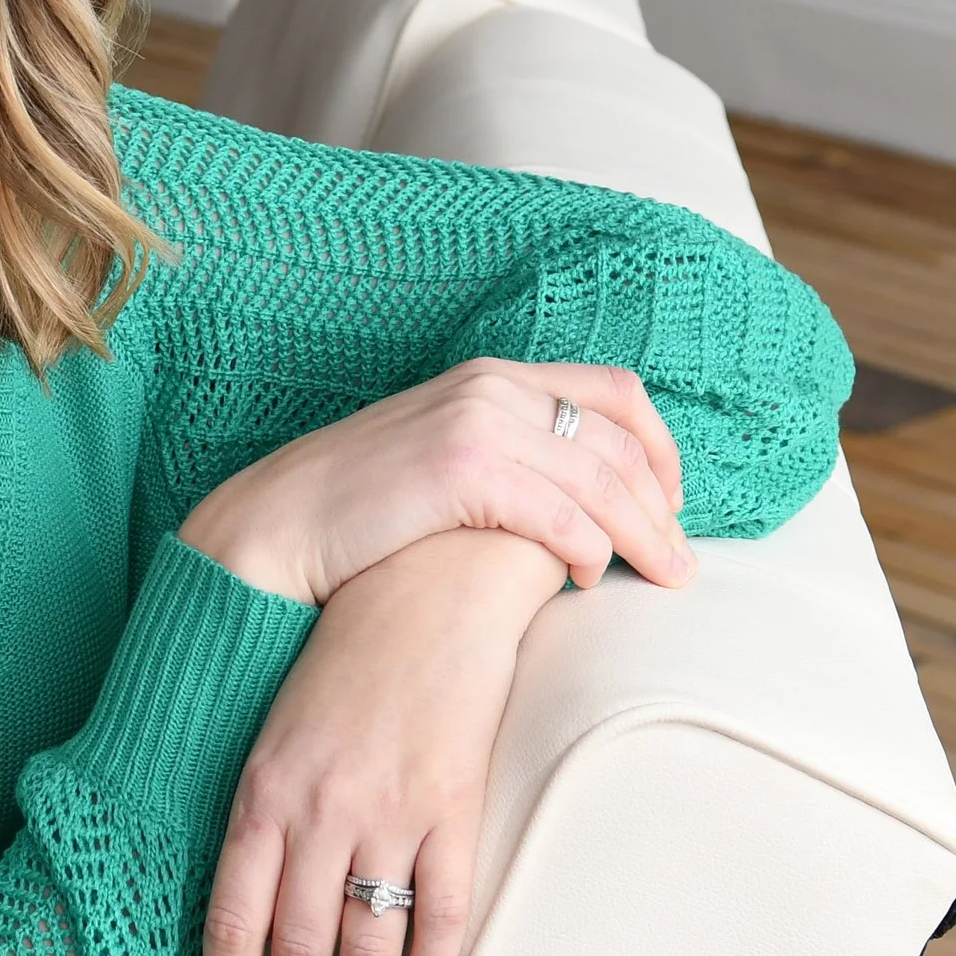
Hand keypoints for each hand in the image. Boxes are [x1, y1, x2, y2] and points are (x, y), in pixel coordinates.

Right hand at [177, 358, 690, 603]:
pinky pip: (559, 513)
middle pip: (622, 437)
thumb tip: (578, 497)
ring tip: (661, 579)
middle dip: (665, 505)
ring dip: (644, 535)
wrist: (275, 526)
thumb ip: (504, 455)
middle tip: (680, 562)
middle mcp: (491, 387)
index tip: (672, 505)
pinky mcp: (460, 470)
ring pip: (604, 478)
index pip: (617, 392)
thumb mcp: (440, 458)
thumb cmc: (357, 509)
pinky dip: (588, 549)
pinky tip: (583, 578)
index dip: (662, 450)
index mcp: (491, 376)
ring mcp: (475, 423)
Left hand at [199, 529, 565, 955]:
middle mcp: (319, 811)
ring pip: (367, 948)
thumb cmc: (342, 658)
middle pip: (299, 950)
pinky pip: (439, 915)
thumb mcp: (276, 729)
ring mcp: (389, 814)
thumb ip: (262, 810)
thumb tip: (250, 899)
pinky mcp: (451, 809)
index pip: (232, 922)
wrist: (424, 590)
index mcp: (261, 791)